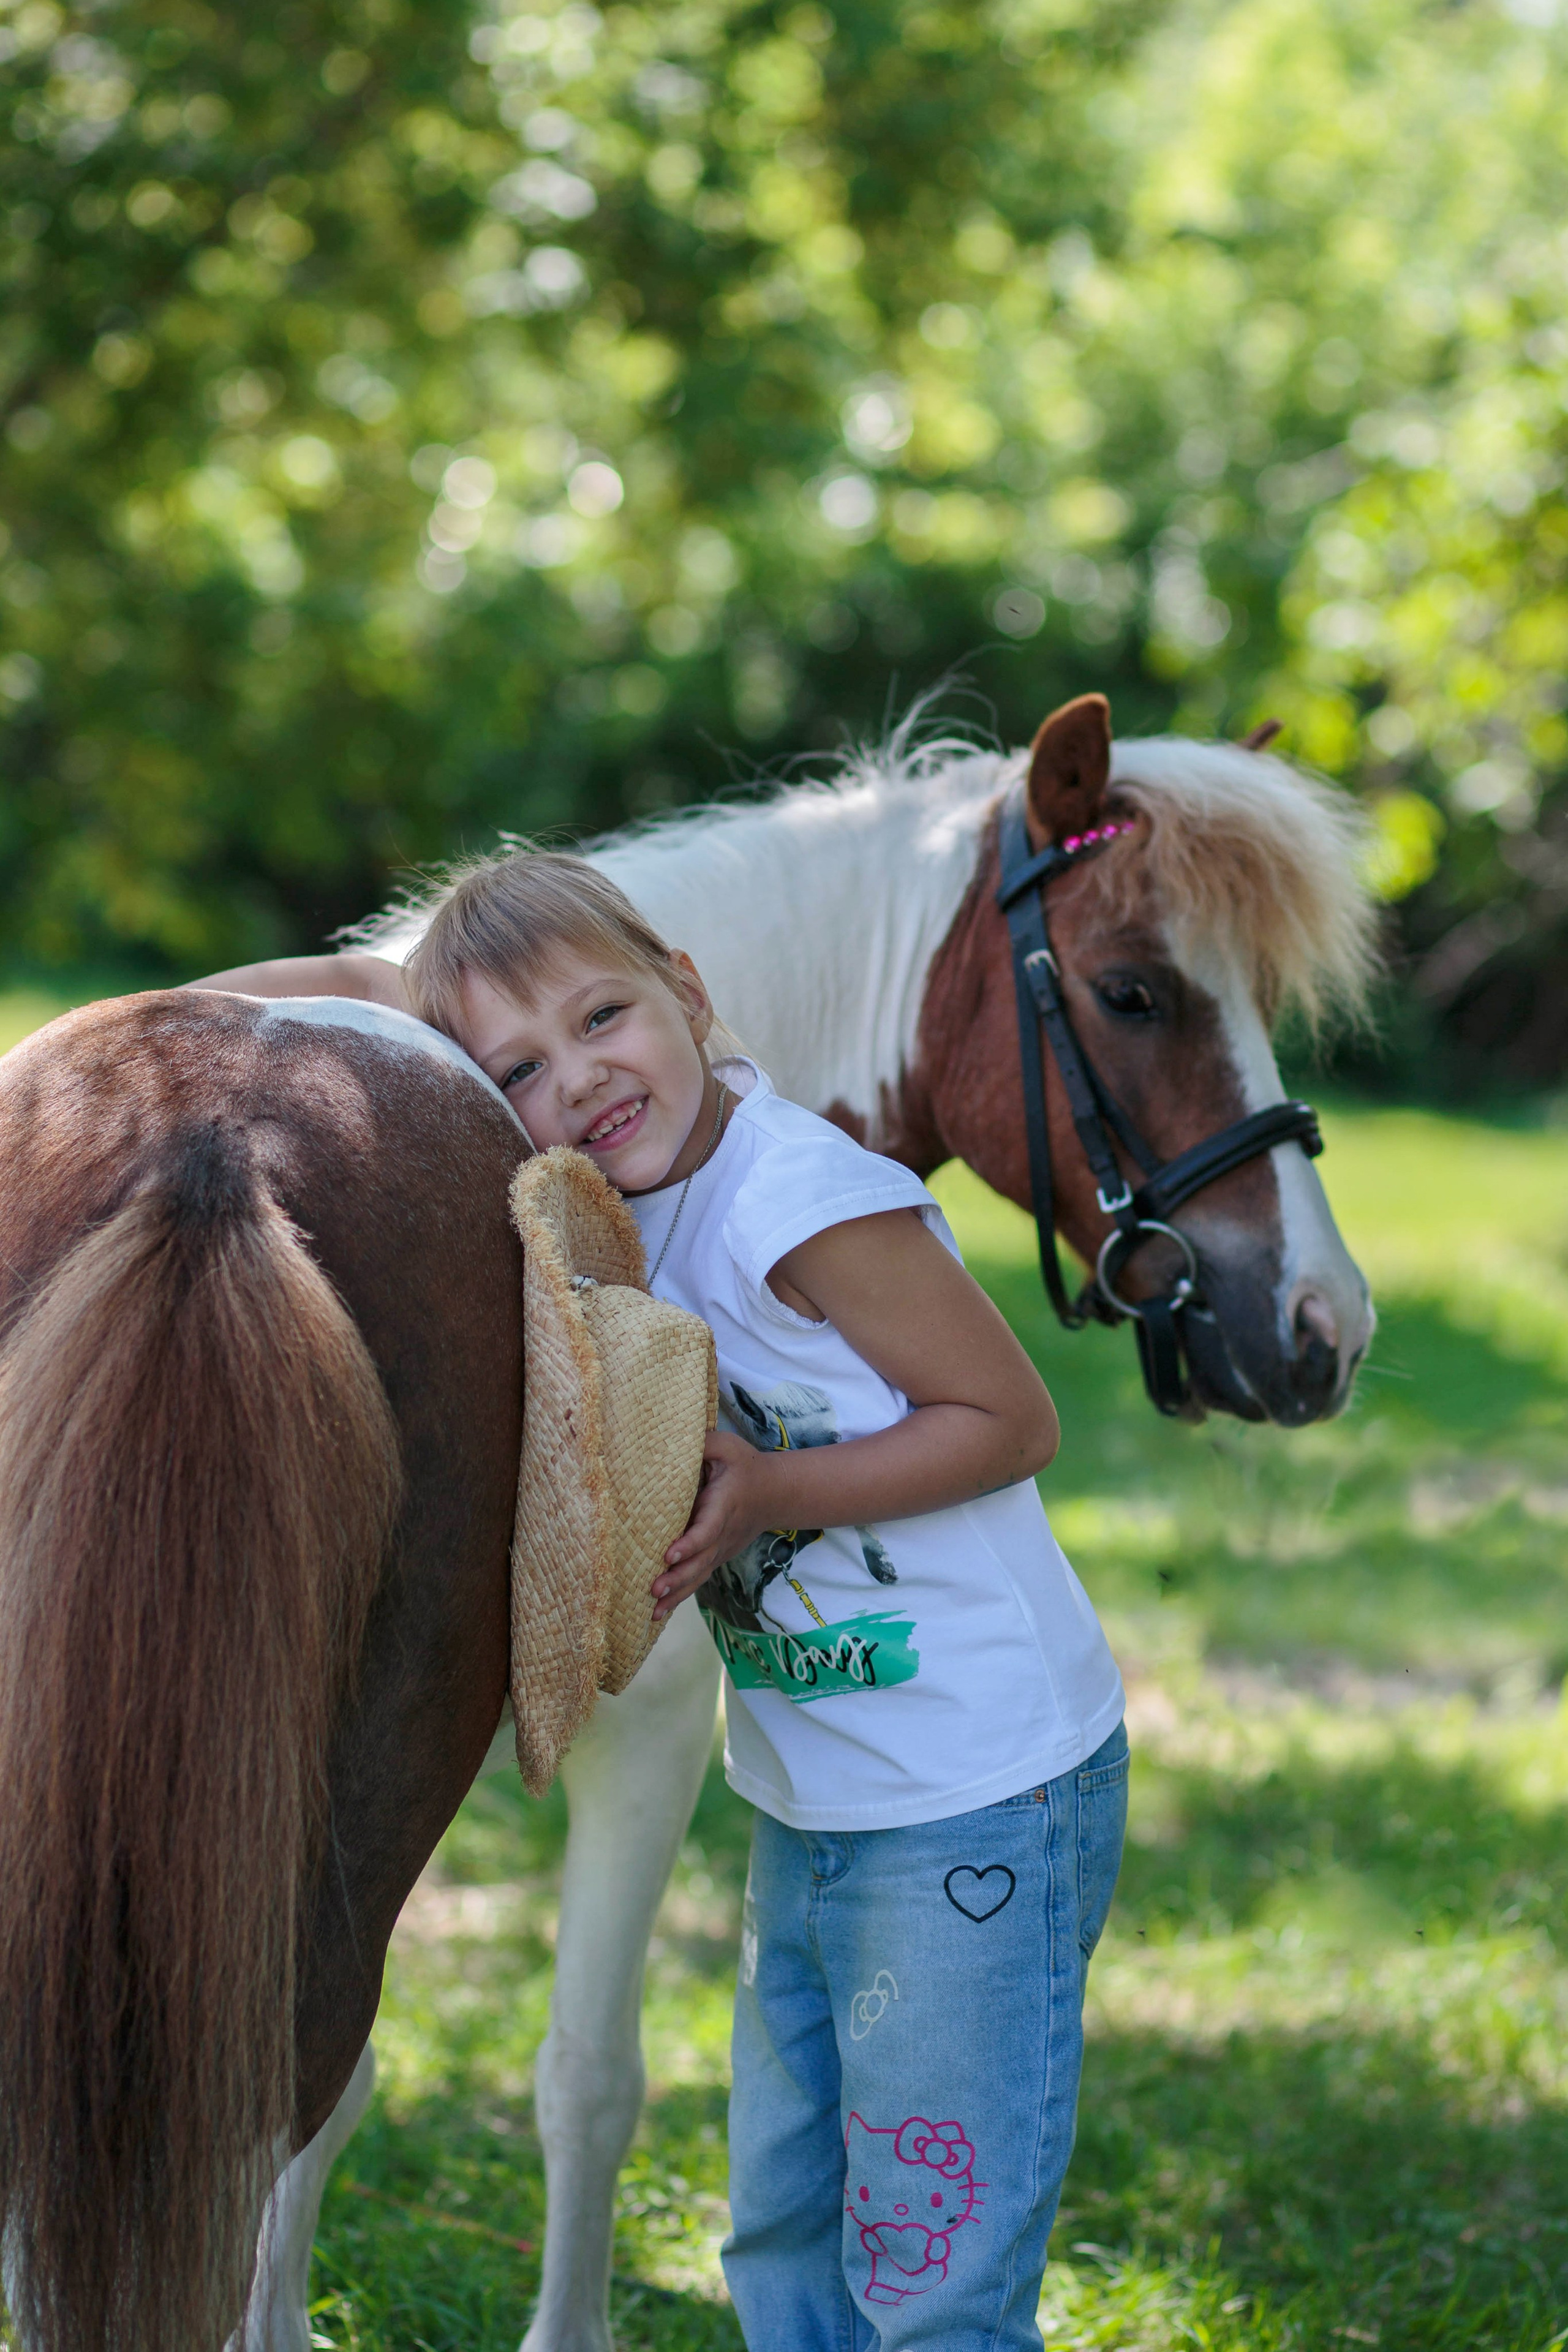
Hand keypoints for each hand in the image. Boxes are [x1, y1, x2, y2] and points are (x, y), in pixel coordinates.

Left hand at [651, 1429, 776, 1621]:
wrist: (775, 1493)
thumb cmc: (745, 1465)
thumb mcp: (727, 1446)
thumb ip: (702, 1442)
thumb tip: (669, 1437)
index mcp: (724, 1505)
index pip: (708, 1528)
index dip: (689, 1543)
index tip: (669, 1554)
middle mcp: (723, 1532)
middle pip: (701, 1561)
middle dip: (678, 1577)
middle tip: (653, 1589)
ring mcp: (721, 1549)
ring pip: (699, 1575)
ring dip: (677, 1594)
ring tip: (652, 1610)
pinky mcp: (716, 1557)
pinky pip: (698, 1578)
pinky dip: (680, 1596)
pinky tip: (657, 1613)